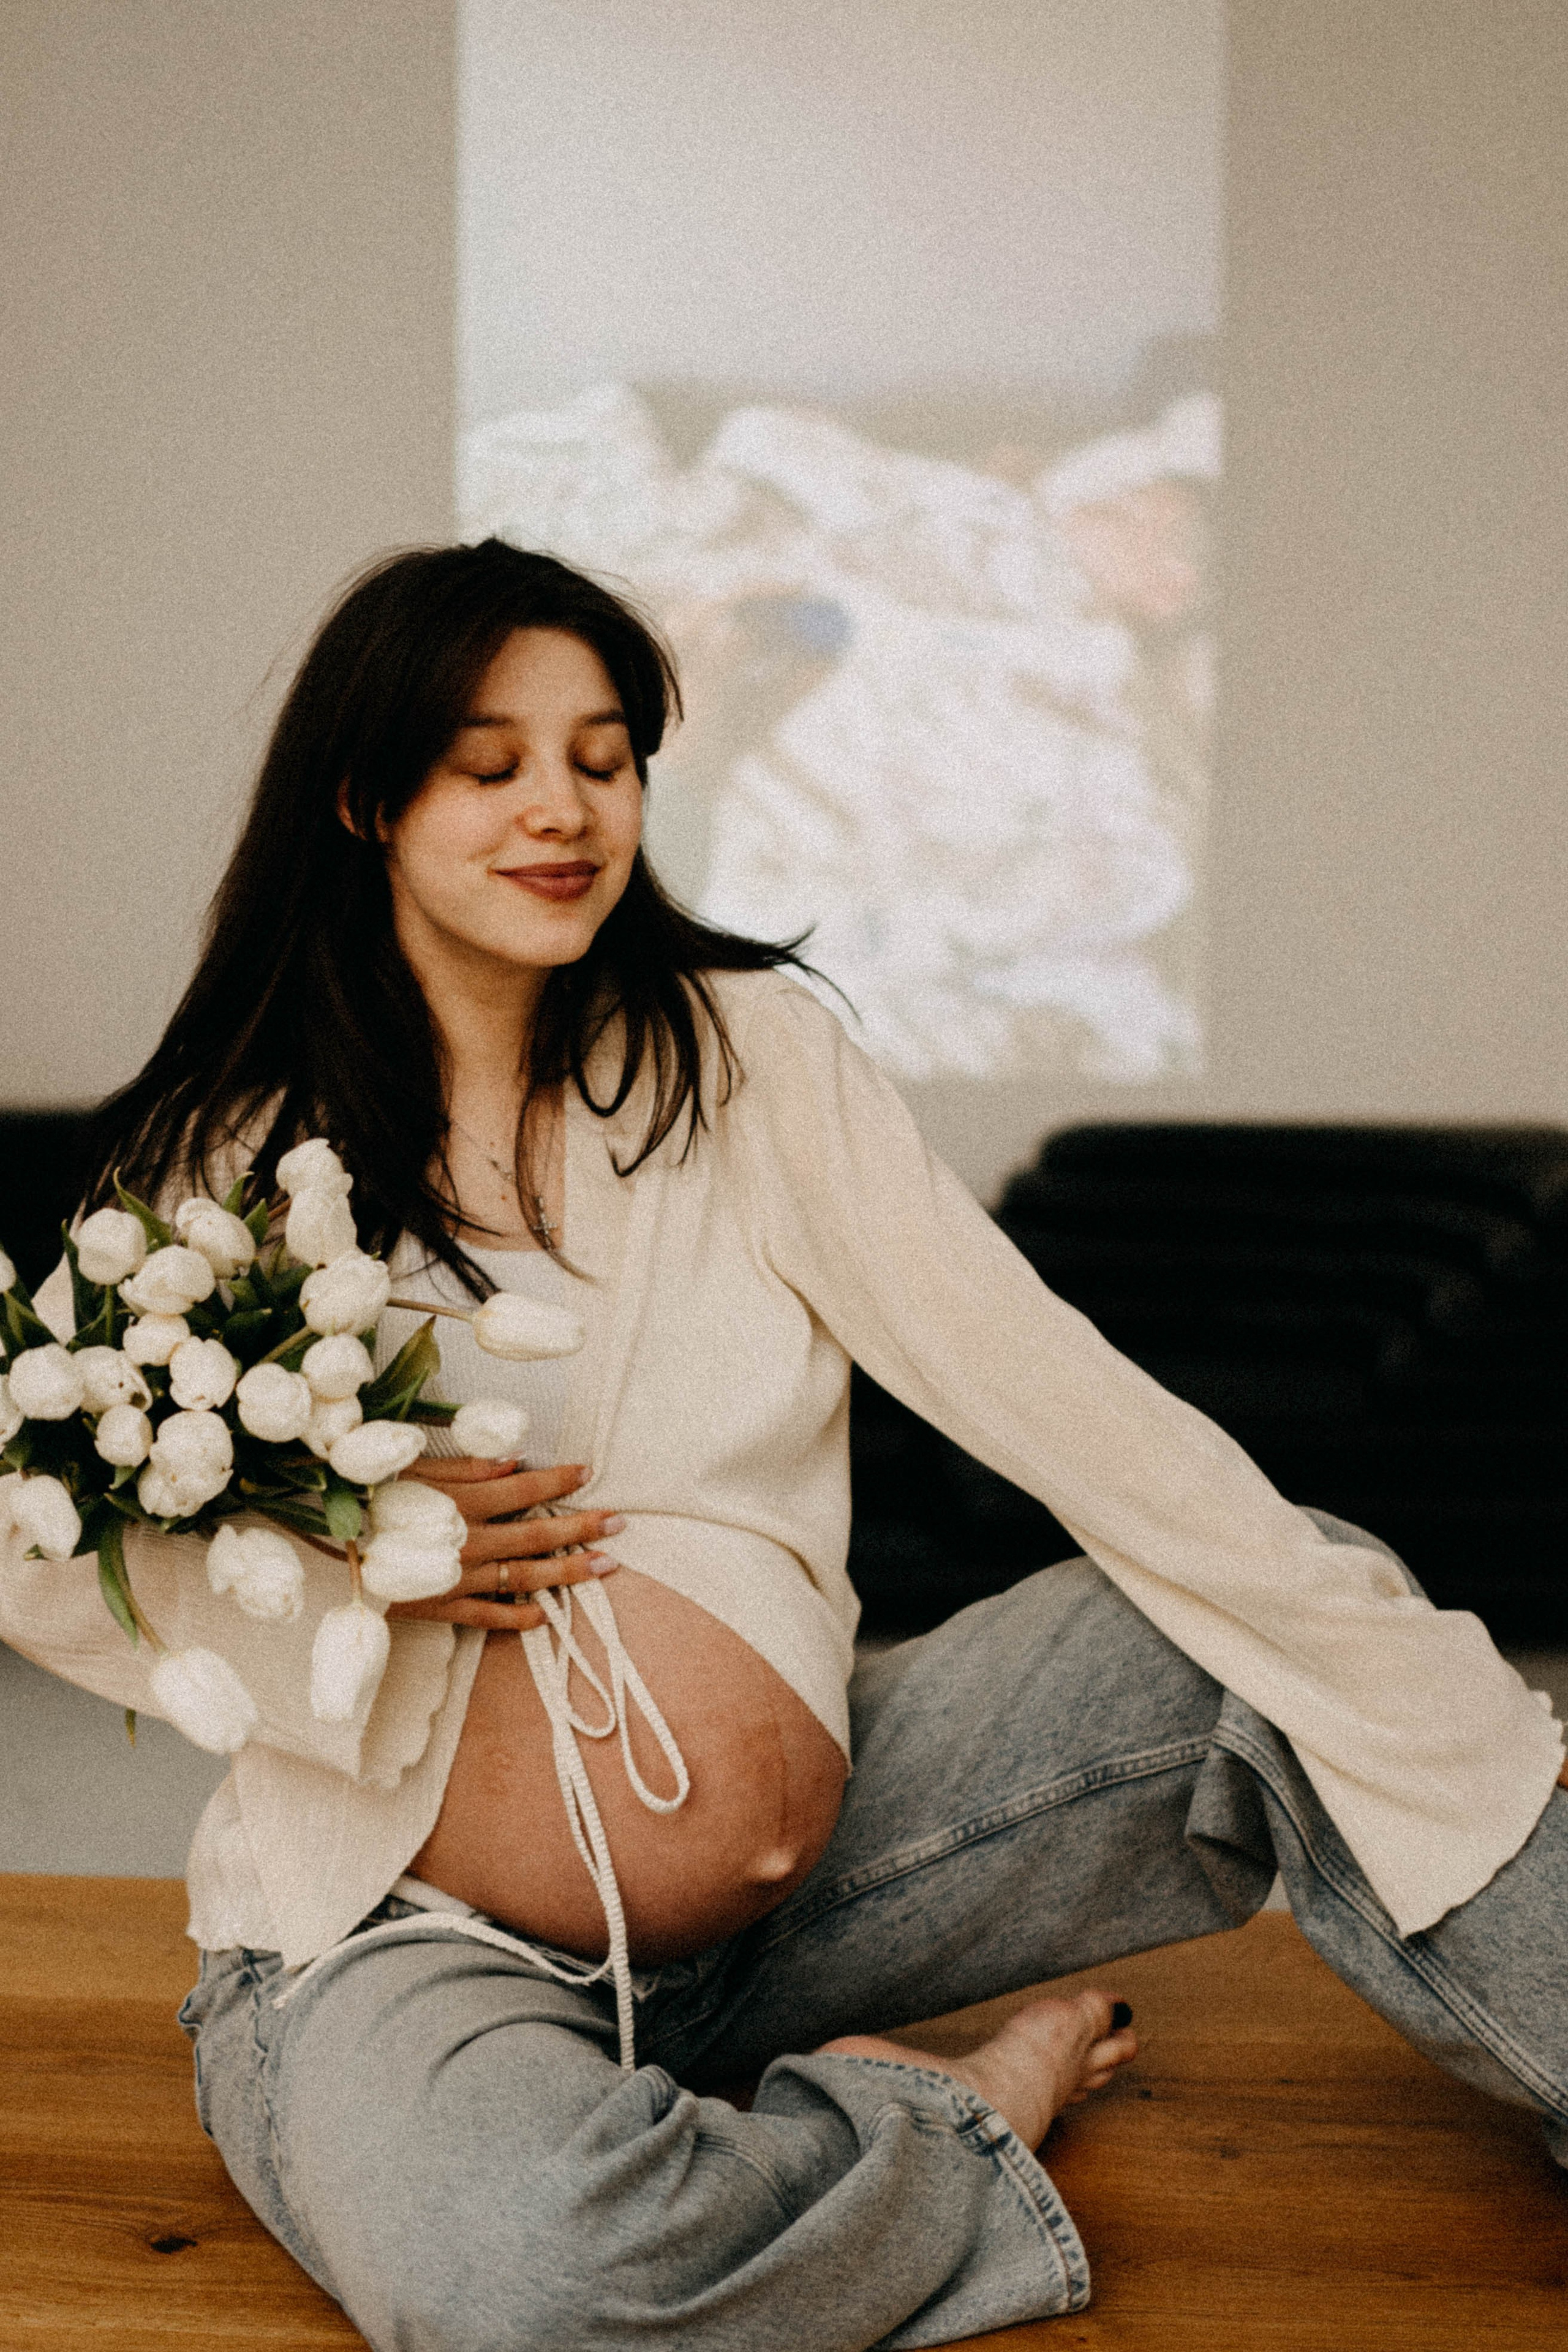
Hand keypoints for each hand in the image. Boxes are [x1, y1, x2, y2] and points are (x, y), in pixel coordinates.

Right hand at [381, 1457, 622, 1630]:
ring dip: (568, 1572)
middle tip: (619, 1524)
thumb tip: (516, 1462)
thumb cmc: (361, 1500)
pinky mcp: (440, 1608)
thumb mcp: (410, 1470)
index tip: (588, 1472)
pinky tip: (544, 1616)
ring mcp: (458, 1579)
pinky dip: (518, 1618)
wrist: (318, 1551)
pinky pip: (487, 1617)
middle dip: (583, 1527)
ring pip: (526, 1578)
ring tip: (605, 1567)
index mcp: (462, 1502)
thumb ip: (466, 1467)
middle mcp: (469, 1542)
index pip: (525, 1489)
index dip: (559, 1479)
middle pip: (538, 1534)